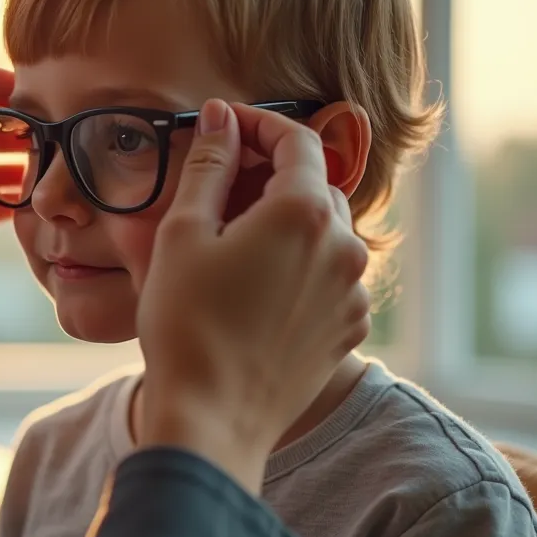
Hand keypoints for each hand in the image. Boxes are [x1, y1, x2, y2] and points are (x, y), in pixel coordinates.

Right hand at [133, 99, 371, 493]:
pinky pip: (332, 278)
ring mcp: (354, 292)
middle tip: (221, 184)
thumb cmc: (186, 325)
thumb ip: (209, 166)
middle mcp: (344, 247)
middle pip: (315, 186)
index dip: (258, 124)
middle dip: (272, 175)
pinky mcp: (349, 330)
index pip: (296, 140)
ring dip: (287, 223)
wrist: (210, 418)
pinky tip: (256, 287)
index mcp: (304, 213)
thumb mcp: (182, 234)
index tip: (224, 125)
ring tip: (234, 242)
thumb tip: (221, 117)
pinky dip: (300, 266)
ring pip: (325, 233)